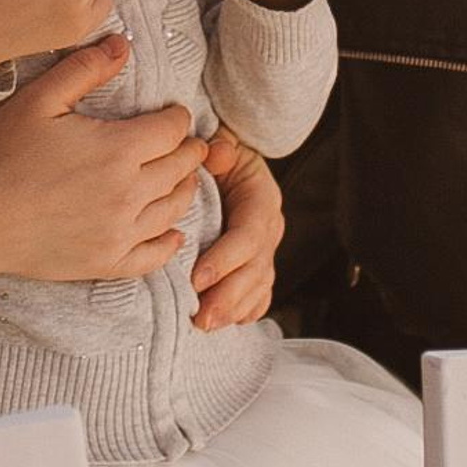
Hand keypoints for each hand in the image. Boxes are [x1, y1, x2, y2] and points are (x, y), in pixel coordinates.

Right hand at [0, 34, 205, 283]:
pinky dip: (169, 242)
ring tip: (181, 177)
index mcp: (118, 149)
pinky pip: (154, 255)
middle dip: (187, 150)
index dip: (178, 117)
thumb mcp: (39, 99)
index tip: (173, 114)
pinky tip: (172, 232)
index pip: (172, 130)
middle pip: (181, 168)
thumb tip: (122, 46)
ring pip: (175, 209)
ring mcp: (121, 233)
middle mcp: (129, 193)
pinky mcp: (107, 262)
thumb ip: (84, 68)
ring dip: (185, 189)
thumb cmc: (4, 153)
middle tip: (186, 143)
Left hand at [190, 130, 283, 329]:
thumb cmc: (220, 150)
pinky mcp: (258, 263)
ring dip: (234, 309)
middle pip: (255, 270)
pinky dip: (246, 310)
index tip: (197, 278)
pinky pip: (260, 293)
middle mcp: (269, 228)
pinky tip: (229, 322)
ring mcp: (266, 248)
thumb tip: (218, 152)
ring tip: (206, 324)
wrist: (232, 154)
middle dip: (228, 297)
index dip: (225, 260)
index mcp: (261, 200)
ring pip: (258, 286)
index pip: (248, 236)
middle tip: (201, 317)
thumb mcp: (221, 141)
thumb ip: (221, 148)